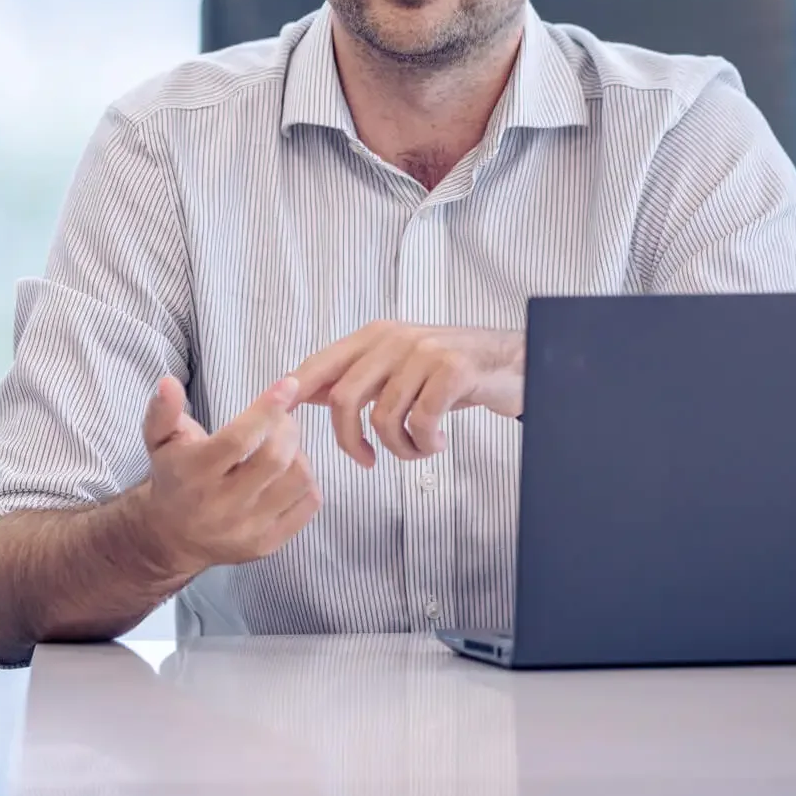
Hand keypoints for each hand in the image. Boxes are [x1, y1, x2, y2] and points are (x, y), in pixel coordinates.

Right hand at [130, 375, 321, 579]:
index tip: (288, 385)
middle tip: (284, 420)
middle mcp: (221, 505)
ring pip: (297, 482)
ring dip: (299, 455)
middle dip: (288, 429)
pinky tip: (290, 473)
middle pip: (274, 460)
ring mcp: (246, 529)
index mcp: (194, 473)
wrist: (170, 536)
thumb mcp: (159, 440)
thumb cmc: (173, 476)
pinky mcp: (266, 545)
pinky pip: (306, 506)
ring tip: (285, 447)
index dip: (267, 410)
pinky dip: (307, 482)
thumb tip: (169, 383)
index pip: (238, 439)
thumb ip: (163, 409)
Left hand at [292, 322, 523, 466]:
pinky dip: (425, 444)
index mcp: (375, 336)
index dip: (295, 394)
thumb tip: (306, 392)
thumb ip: (359, 376)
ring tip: (419, 448)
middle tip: (366, 459)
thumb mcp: (400, 366)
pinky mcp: (452, 370)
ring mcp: (424, 352)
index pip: (319, 364)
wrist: (514, 361)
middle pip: (344, 398)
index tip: (281, 424)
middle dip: (349, 441)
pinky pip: (420, 422)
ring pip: (384, 417)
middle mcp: (394, 338)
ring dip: (399, 448)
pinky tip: (439, 442)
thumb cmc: (453, 371)